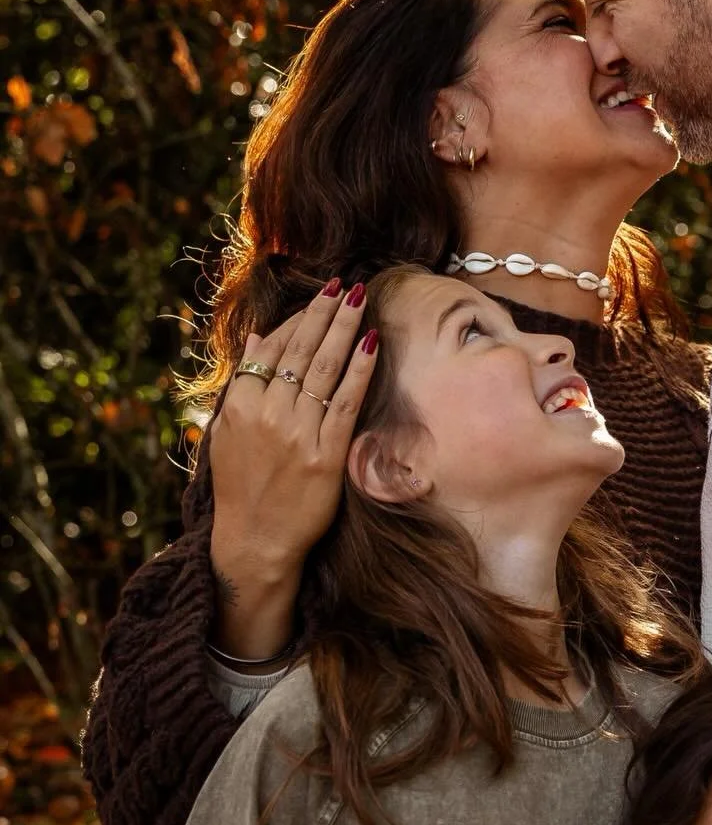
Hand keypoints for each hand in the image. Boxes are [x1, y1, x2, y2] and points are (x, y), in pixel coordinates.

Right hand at [208, 280, 376, 658]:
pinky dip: (359, 369)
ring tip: (361, 298)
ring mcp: (297, 434)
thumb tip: (258, 339)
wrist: (255, 541)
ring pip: (323, 368)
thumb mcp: (227, 433)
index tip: (318, 297)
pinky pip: (346, 401)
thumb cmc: (243, 488)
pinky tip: (372, 342)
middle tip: (344, 283)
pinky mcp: (325, 454)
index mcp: (239, 407)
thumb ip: (243, 386)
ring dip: (344, 328)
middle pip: (299, 351)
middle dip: (324, 312)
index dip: (298, 320)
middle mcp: (267, 415)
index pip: (271, 350)